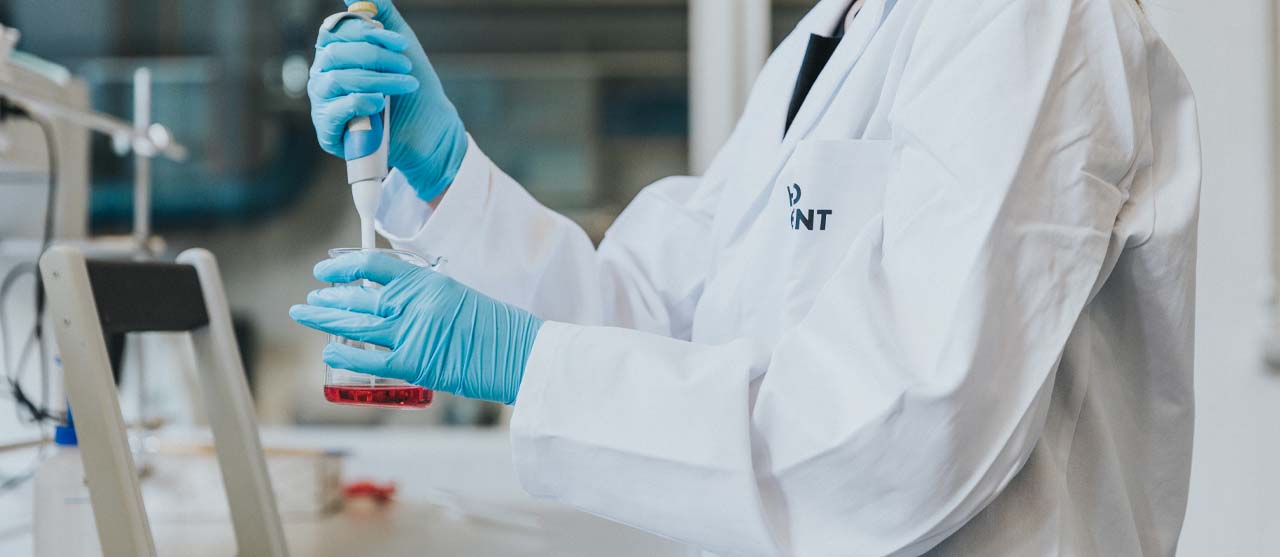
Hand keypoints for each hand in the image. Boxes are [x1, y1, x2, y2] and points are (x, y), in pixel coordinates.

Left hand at [289, 252, 541, 404]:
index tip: (326, 271)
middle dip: (328, 298)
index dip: (344, 266)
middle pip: (358, 297)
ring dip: (326, 320)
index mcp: (427, 281)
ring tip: (305, 314)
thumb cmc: (494, 329)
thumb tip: (393, 304)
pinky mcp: (414, 362)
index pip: (374, 265)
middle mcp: (415, 303)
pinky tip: (329, 350)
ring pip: (356, 326)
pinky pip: (370, 359)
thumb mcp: (457, 296)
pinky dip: (346, 354)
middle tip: (310, 300)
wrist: (519, 353)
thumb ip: (424, 297)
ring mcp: (413, 333)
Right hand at [309, 0, 467, 201]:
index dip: (365, 32)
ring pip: (337, 79)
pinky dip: (359, 102)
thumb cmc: (412, 90)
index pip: (335, 32)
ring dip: (377, 79)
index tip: (400, 42)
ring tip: (405, 85)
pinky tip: (380, 104)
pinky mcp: (329, 132)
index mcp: (336, 54)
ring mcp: (324, 104)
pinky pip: (334, 110)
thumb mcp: (399, 46)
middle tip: (406, 65)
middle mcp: (324, 76)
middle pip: (334, 53)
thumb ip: (381, 15)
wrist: (429, 134)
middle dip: (375, 56)